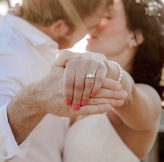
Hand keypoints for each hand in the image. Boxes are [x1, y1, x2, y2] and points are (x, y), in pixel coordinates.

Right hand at [7, 50, 126, 143]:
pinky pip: (87, 110)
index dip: (108, 83)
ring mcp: (74, 101)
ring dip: (109, 101)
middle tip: (125, 94)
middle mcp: (76, 90)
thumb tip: (75, 53)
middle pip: (98, 92)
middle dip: (113, 93)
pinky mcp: (71, 110)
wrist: (38, 96)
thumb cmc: (49, 80)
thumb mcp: (55, 65)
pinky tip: (108, 109)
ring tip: (121, 102)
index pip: (95, 80)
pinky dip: (98, 109)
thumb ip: (65, 56)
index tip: (119, 84)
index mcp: (75, 78)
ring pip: (95, 101)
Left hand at [63, 52, 109, 109]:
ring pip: (89, 83)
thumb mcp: (63, 62)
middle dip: (77, 97)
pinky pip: (99, 80)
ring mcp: (92, 63)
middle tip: (75, 106)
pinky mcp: (102, 66)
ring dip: (86, 95)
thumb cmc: (75, 65)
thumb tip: (56, 73)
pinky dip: (95, 89)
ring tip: (83, 103)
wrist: (93, 57)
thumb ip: (59, 64)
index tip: (67, 103)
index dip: (68, 94)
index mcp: (71, 62)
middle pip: (78, 84)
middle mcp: (81, 61)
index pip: (68, 81)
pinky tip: (92, 96)